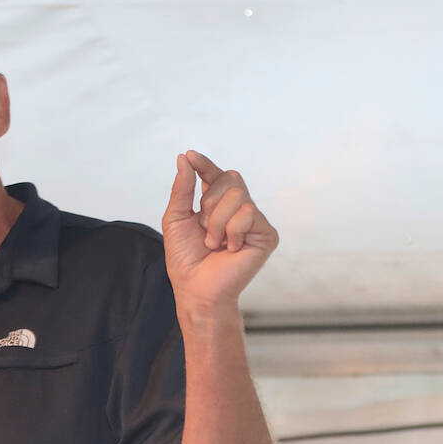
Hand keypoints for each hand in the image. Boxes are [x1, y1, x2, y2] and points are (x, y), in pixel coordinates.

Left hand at [161, 150, 278, 318]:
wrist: (196, 288)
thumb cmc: (186, 259)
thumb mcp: (176, 218)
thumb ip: (183, 188)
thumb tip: (184, 159)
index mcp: (218, 204)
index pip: (216, 175)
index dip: (205, 164)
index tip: (190, 155)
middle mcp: (239, 210)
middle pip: (230, 179)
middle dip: (210, 202)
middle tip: (204, 229)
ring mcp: (254, 221)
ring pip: (238, 197)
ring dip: (217, 222)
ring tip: (214, 244)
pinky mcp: (266, 235)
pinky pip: (248, 214)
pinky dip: (232, 231)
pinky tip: (231, 249)